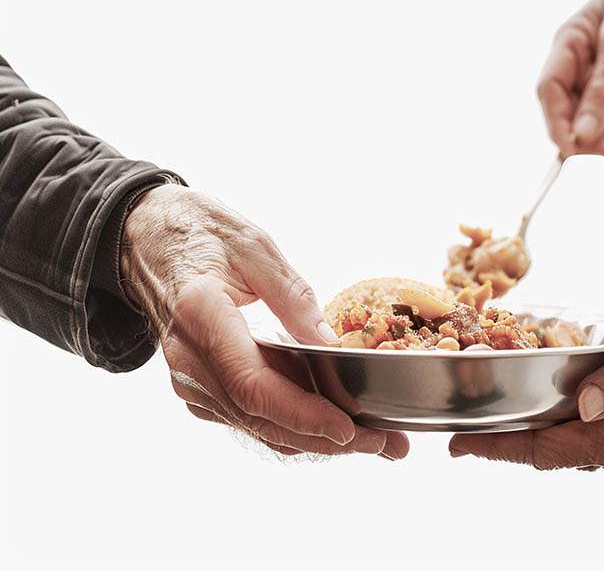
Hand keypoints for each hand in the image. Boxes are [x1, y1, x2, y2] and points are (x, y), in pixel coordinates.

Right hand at [121, 185, 408, 459]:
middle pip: (260, 417)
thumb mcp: (254, 246)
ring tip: (375, 441)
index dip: (302, 415)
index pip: (253, 385)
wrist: (144, 239)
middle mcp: (190, 359)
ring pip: (256, 425)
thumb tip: (331, 345)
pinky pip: (248, 416)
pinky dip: (291, 426)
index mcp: (201, 316)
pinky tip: (332, 426)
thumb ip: (293, 297)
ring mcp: (190, 378)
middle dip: (326, 438)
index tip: (348, 428)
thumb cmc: (199, 234)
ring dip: (315, 440)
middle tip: (386, 444)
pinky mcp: (199, 385)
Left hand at [448, 317, 603, 472]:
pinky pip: (582, 435)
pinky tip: (540, 404)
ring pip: (561, 445)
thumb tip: (585, 404)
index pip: (542, 450)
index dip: (496, 448)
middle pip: (544, 451)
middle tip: (460, 424)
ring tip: (489, 413)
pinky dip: (553, 423)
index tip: (457, 445)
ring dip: (524, 432)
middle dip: (501, 440)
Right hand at [538, 0, 603, 157]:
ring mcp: (592, 89)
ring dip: (601, 143)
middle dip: (582, 138)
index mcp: (567, 47)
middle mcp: (575, 72)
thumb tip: (582, 133)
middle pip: (563, 115)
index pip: (549, 89)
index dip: (555, 121)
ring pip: (584, 128)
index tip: (572, 146)